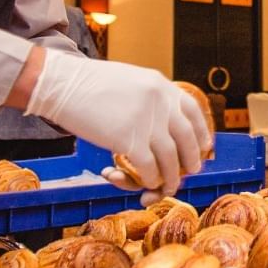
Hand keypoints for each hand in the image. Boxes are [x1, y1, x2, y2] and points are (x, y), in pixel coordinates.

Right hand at [25, 52, 208, 196]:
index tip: (204, 147)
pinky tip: (145, 184)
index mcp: (161, 86)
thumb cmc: (90, 84)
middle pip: (187, 139)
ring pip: (171, 159)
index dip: (201, 133)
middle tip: (189, 172)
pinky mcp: (128, 139)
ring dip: (170, 178)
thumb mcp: (131, 81)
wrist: (62, 84)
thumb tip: (163, 119)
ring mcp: (146, 121)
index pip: (193, 112)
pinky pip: (150, 169)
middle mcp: (160, 102)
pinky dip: (151, 180)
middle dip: (191, 160)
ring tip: (165, 186)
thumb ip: (151, 97)